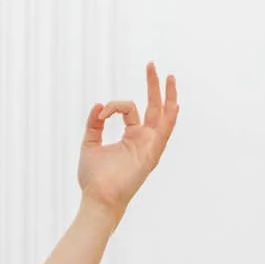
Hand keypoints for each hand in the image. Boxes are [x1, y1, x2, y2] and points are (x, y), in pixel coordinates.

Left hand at [78, 61, 177, 218]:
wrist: (97, 198)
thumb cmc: (94, 178)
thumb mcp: (90, 144)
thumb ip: (94, 124)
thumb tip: (99, 104)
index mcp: (131, 137)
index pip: (129, 109)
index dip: (113, 107)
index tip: (100, 115)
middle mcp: (143, 140)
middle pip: (154, 108)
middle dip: (153, 86)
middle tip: (151, 65)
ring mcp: (149, 147)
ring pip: (163, 118)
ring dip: (167, 97)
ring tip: (170, 77)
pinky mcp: (150, 156)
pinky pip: (163, 136)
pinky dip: (169, 121)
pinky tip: (174, 106)